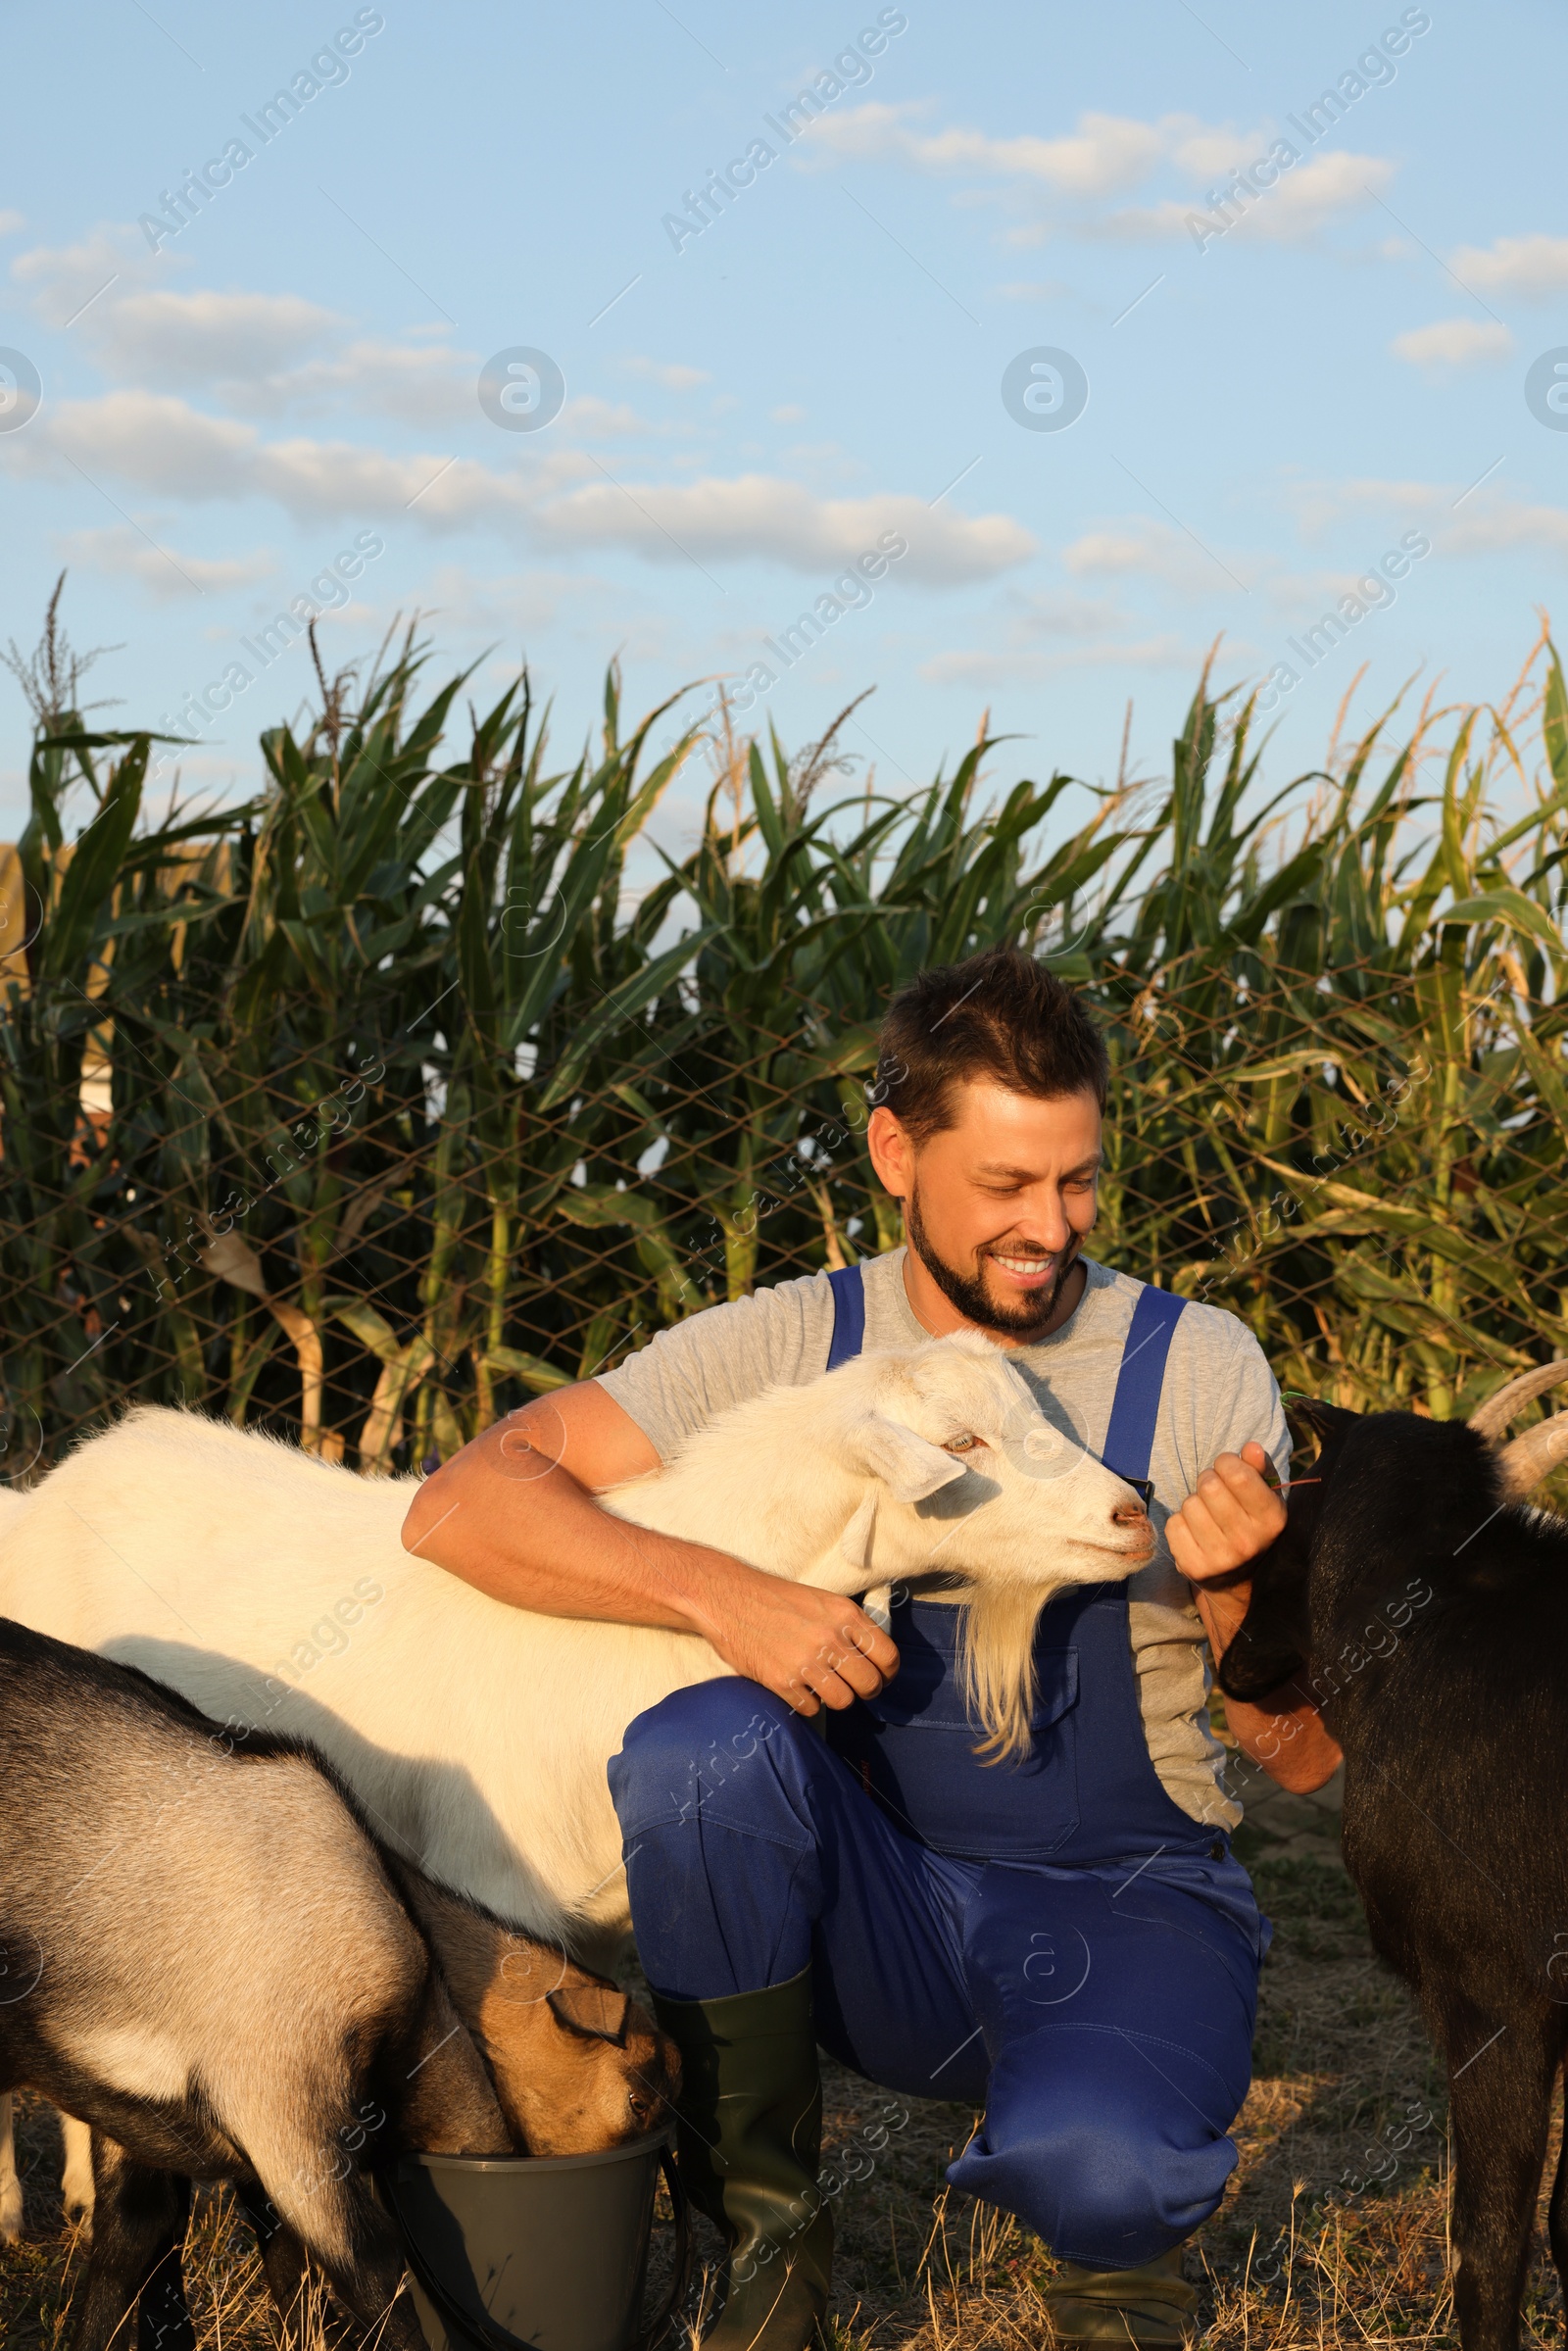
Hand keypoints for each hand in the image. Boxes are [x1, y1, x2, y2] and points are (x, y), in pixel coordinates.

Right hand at [692, 1565, 899, 1715]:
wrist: (729, 1599)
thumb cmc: (777, 1599)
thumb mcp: (823, 1601)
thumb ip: (849, 1626)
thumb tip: (874, 1657)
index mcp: (844, 1615)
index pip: (887, 1656)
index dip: (888, 1673)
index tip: (881, 1677)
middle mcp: (829, 1638)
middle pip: (869, 1684)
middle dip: (866, 1691)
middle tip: (854, 1687)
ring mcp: (805, 1661)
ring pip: (843, 1701)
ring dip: (837, 1699)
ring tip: (825, 1687)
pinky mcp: (782, 1681)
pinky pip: (812, 1709)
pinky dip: (809, 1704)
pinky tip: (800, 1689)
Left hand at [1166, 1441, 1285, 1588]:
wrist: (1238, 1579)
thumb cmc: (1251, 1524)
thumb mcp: (1265, 1497)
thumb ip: (1260, 1469)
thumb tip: (1251, 1447)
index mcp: (1271, 1520)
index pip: (1238, 1475)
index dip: (1227, 1462)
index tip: (1229, 1469)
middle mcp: (1248, 1542)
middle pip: (1209, 1486)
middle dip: (1208, 1481)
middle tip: (1215, 1493)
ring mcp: (1220, 1558)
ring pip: (1189, 1504)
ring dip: (1194, 1503)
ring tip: (1208, 1515)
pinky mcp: (1194, 1567)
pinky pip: (1174, 1524)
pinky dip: (1181, 1522)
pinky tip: (1196, 1531)